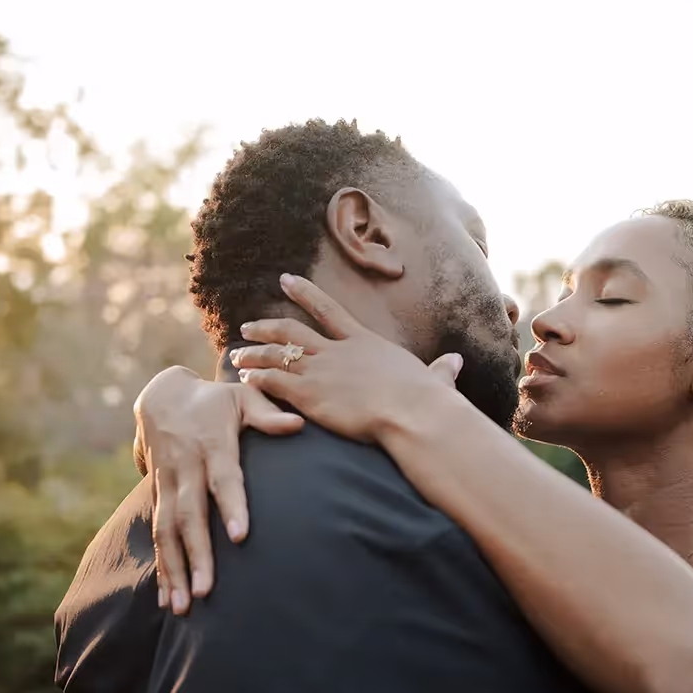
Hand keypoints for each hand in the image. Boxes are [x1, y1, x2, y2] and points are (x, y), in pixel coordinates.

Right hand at [134, 365, 303, 612]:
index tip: (242, 535)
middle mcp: (185, 467)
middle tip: (205, 592)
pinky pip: (157, 535)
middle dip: (196, 554)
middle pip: (189, 515)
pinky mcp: (157, 495)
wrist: (160, 395)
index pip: (223, 478)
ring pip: (166, 531)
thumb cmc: (214, 400)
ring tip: (183, 607)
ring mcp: (167, 483)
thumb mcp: (241, 397)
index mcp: (212, 444)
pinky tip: (169, 600)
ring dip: (174, 570)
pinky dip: (162, 568)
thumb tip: (298, 424)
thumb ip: (268, 413)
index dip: (231, 505)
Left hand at [231, 273, 464, 443]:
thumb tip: (457, 363)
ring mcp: (322, 371)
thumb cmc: (427, 399)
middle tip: (247, 326)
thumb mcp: (435, 379)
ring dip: (254, 354)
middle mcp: (338, 351)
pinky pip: (275, 381)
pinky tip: (244, 379)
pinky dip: (258, 377)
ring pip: (277, 355)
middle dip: (266, 327)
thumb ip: (441, 371)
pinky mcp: (310, 394)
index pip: (328, 310)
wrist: (412, 412)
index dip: (304, 293)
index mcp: (364, 342)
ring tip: (236, 355)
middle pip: (292, 331)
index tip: (284, 279)